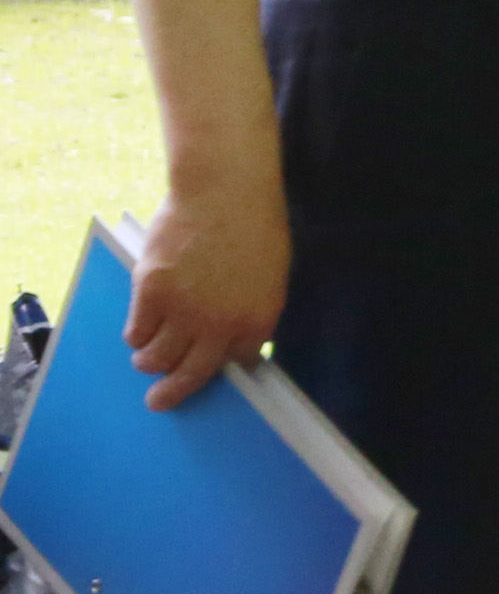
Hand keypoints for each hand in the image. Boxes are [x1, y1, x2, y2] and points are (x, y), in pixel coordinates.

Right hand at [126, 173, 289, 409]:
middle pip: (191, 375)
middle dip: (172, 393)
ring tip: (145, 359)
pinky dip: (135, 334)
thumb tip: (229, 338)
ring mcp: (183, 312)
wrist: (225, 192)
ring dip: (149, 362)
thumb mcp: (268, 277)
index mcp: (257, 322)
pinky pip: (135, 332)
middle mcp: (220, 325)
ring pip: (155, 358)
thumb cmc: (252, 227)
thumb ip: (248, 310)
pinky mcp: (151, 294)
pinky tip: (140, 328)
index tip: (208, 373)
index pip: (236, 364)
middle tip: (159, 401)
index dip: (221, 367)